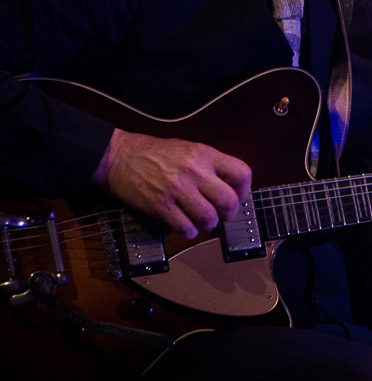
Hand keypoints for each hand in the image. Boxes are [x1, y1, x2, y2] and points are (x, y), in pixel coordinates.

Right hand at [92, 129, 252, 239]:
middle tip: (222, 216)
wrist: (119, 156)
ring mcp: (177, 189)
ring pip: (208, 218)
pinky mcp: (160, 205)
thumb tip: (229, 185)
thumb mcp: (189, 148)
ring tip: (201, 221)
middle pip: (228, 201)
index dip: (243, 189)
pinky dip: (188, 232)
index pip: (242, 173)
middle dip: (228, 213)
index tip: (237, 196)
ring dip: (207, 225)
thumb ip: (209, 165)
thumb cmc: (153, 153)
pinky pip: (184, 227)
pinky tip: (184, 226)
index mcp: (205, 155)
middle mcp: (195, 171)